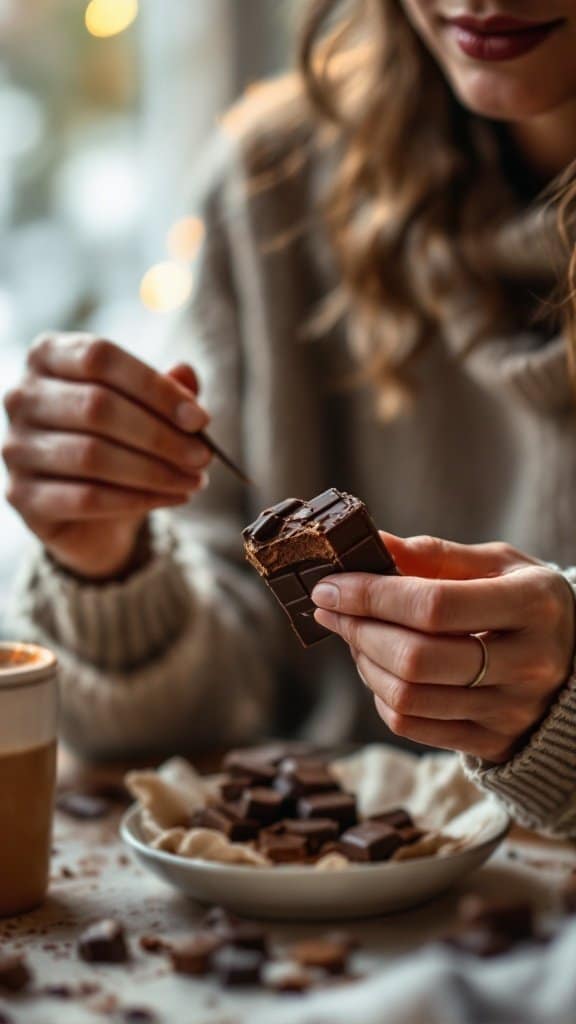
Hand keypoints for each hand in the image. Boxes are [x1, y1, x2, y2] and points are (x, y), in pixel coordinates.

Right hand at [2, 332, 212, 579]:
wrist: (88, 509)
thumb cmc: (118, 441)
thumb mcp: (147, 409)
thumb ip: (166, 389)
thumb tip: (186, 373)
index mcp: (49, 356)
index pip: (100, 358)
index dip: (155, 387)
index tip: (200, 418)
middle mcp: (22, 396)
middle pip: (97, 406)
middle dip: (161, 434)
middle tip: (203, 456)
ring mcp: (16, 446)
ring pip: (92, 455)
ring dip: (155, 471)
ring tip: (195, 480)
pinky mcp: (22, 495)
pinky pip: (86, 498)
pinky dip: (138, 499)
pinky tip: (173, 498)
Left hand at [312, 534, 575, 762]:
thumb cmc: (526, 601)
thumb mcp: (498, 564)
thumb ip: (436, 554)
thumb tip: (372, 542)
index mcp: (532, 605)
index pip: (433, 606)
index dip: (371, 596)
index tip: (331, 585)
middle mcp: (527, 663)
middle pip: (416, 658)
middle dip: (359, 630)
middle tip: (332, 609)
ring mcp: (511, 710)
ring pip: (408, 697)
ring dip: (364, 662)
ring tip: (354, 635)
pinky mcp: (492, 741)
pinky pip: (413, 727)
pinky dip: (381, 696)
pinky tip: (378, 668)